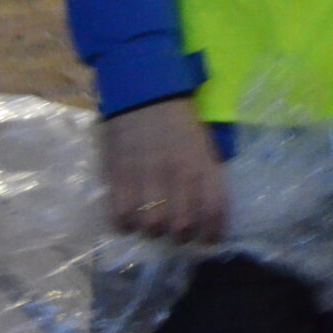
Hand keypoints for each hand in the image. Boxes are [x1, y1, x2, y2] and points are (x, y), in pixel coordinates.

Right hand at [100, 97, 226, 244]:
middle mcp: (177, 174)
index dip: (212, 234)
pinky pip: (121, 216)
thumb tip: (210, 210)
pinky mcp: (118, 175)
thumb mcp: (204, 143)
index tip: (207, 241)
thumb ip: (207, 174)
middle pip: (182, 227)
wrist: (143, 91)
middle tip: (176, 231)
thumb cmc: (178, 119)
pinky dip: (125, 223)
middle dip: (180, 236)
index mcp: (203, 164)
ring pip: (152, 227)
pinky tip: (128, 215)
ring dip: (152, 230)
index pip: (214, 210)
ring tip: (150, 222)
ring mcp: (146, 176)